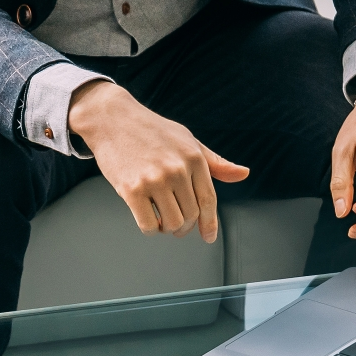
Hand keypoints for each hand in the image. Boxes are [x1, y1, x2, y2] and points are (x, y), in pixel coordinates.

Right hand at [69, 80, 249, 241]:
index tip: (208, 236)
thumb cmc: (152, 131)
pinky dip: (150, 228)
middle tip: (176, 223)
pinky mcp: (131, 190)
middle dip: (184, 225)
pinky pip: (148, 225)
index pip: (208, 200)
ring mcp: (154, 180)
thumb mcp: (188, 140)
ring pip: (171, 223)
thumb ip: (215, 162)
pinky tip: (147, 216)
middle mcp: (177, 169)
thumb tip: (243, 174)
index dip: (210, 223)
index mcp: (194, 158)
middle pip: (191, 216)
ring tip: (161, 218)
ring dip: (167, 228)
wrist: (112, 119)